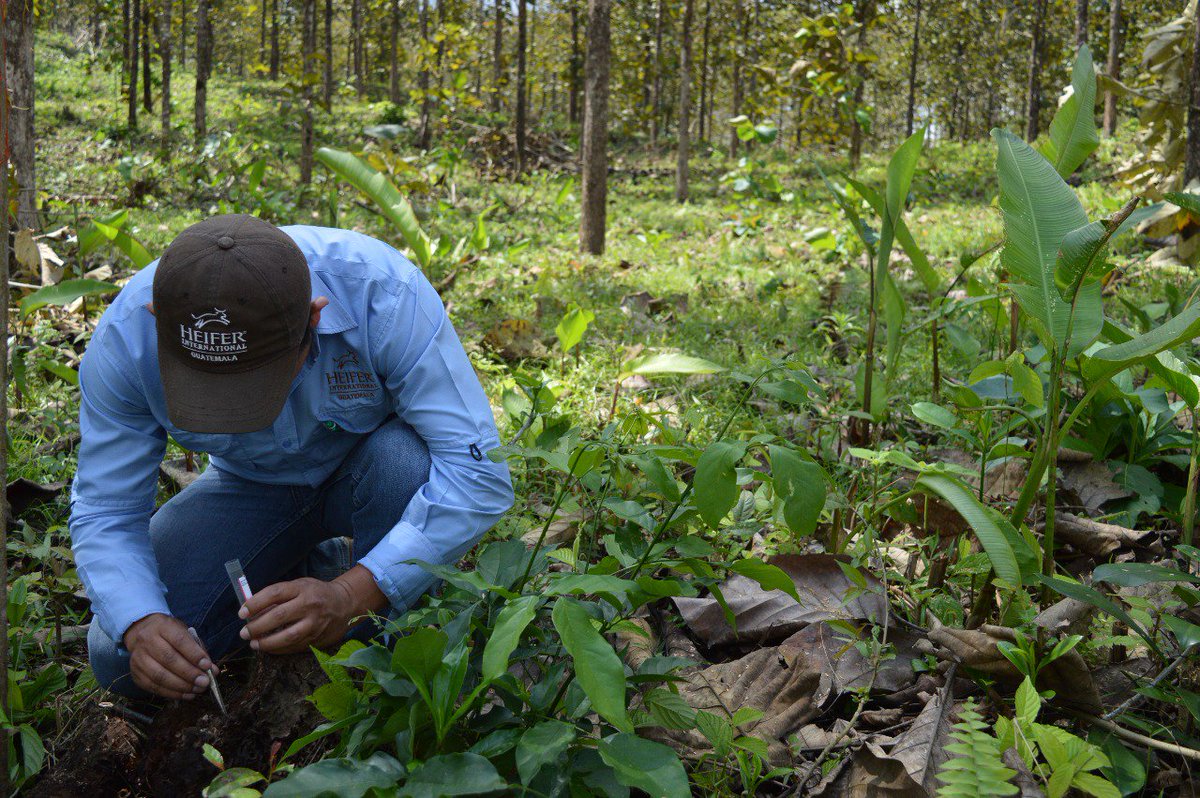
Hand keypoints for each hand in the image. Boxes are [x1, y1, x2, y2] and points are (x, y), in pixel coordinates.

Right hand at [123, 613, 218, 699]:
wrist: (141, 632)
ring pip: (159, 676)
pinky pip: (153, 687)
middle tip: (204, 682)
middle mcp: (147, 641)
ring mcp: (138, 658)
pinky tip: (185, 694)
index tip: (207, 666)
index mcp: (163, 627)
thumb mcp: (185, 634)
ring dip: (181, 686)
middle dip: (189, 673)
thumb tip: (212, 671)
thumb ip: (199, 651)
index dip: (194, 654)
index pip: (179, 640)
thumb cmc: (169, 634)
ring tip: (197, 690)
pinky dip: (171, 693)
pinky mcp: (135, 673)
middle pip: (169, 659)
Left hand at [238, 577, 357, 653]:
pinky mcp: (317, 637)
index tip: (242, 613)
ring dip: (266, 642)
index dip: (255, 603)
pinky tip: (268, 648)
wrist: (344, 603)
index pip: (275, 593)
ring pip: (287, 636)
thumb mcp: (300, 585)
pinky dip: (278, 649)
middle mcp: (309, 605)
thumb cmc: (315, 593)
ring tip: (254, 644)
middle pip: (278, 616)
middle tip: (244, 632)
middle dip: (257, 626)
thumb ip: (279, 595)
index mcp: (302, 588)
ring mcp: (314, 623)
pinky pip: (294, 646)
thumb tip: (252, 610)